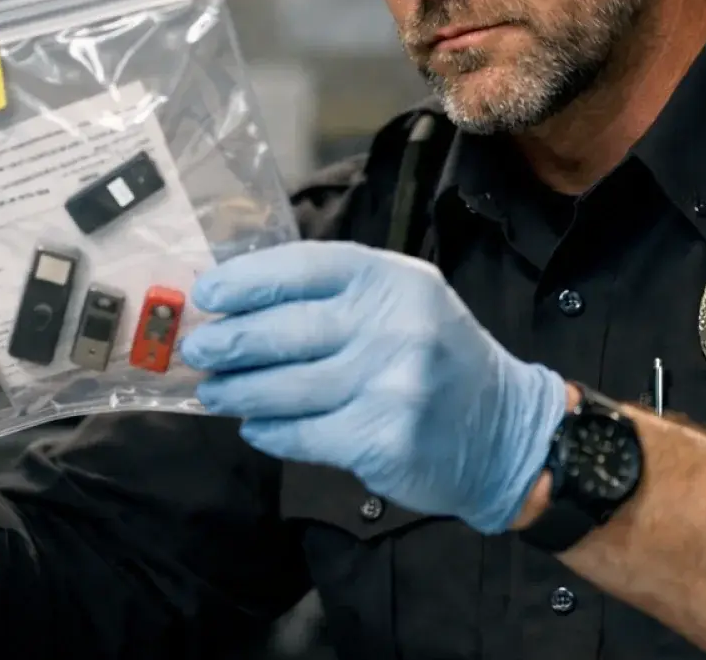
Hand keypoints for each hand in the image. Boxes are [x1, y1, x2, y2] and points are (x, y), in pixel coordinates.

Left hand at [179, 241, 565, 533]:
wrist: (504, 432)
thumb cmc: (439, 358)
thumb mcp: (404, 303)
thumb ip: (337, 296)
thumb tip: (244, 301)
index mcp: (394, 280)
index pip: (303, 267)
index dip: (246, 280)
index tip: (208, 294)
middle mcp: (394, 325)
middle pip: (285, 329)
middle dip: (230, 341)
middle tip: (200, 349)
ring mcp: (389, 384)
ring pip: (286, 388)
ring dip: (238, 392)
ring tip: (214, 392)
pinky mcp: (382, 439)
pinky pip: (303, 435)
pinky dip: (270, 433)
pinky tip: (255, 427)